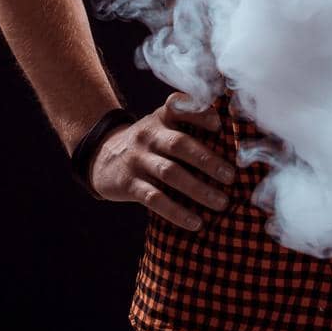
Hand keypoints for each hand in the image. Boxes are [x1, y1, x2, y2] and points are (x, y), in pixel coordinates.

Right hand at [88, 91, 236, 230]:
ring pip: (170, 174)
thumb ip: (187, 125)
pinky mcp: (128, 183)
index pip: (178, 107)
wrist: (100, 156)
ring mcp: (137, 159)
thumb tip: (230, 135)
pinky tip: (195, 223)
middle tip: (231, 177)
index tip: (219, 125)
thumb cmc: (146, 143)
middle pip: (180, 144)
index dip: (199, 113)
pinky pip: (154, 198)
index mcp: (161, 118)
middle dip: (208, 160)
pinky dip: (176, 212)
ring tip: (221, 203)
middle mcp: (149, 135)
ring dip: (198, 189)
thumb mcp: (160, 125)